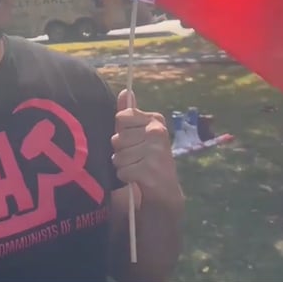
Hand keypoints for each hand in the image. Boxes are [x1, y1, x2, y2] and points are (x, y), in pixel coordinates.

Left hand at [111, 89, 182, 208]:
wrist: (165, 190)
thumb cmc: (148, 158)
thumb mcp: (138, 133)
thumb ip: (129, 114)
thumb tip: (125, 91)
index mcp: (155, 119)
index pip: (121, 117)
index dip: (121, 132)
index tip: (134, 139)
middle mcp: (158, 132)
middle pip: (117, 138)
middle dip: (121, 151)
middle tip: (136, 157)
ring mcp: (156, 151)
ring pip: (118, 156)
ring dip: (123, 165)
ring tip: (137, 167)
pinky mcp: (151, 170)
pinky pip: (122, 171)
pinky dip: (126, 177)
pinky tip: (138, 177)